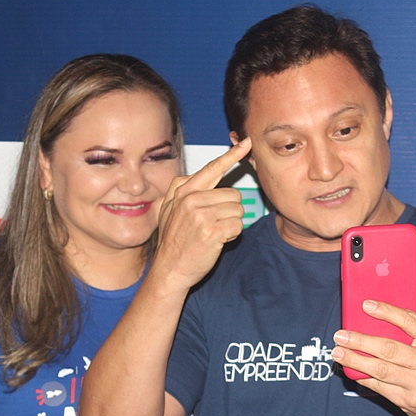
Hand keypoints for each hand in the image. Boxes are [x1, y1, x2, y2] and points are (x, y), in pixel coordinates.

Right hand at [151, 138, 251, 291]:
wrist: (169, 271)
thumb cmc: (173, 243)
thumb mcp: (169, 210)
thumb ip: (184, 190)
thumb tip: (205, 171)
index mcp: (183, 191)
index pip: (212, 168)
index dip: (232, 156)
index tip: (246, 143)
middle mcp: (191, 199)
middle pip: (233, 194)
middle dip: (229, 211)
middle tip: (212, 225)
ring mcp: (201, 214)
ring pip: (238, 210)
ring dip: (231, 224)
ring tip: (212, 234)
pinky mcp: (211, 230)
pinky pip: (238, 226)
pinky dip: (232, 236)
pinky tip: (217, 241)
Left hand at [331, 284, 415, 415]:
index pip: (410, 322)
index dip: (386, 312)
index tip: (366, 305)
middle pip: (389, 349)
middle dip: (361, 341)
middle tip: (341, 335)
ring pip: (381, 370)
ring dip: (355, 360)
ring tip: (338, 352)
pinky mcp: (408, 401)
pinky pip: (380, 387)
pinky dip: (363, 377)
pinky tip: (350, 369)